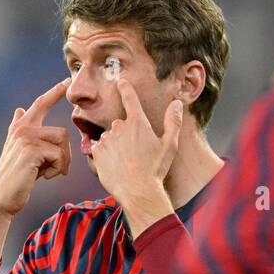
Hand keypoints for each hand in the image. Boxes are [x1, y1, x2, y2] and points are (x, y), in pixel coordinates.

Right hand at [0, 79, 72, 217]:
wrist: (2, 198)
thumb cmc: (15, 179)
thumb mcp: (19, 152)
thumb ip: (23, 132)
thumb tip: (19, 109)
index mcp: (19, 128)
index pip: (40, 104)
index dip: (54, 92)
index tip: (66, 80)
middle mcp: (22, 129)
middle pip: (61, 131)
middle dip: (66, 151)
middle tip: (63, 155)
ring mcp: (26, 137)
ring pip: (62, 144)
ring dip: (62, 163)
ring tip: (50, 174)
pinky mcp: (31, 150)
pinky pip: (59, 156)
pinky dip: (57, 170)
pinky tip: (45, 177)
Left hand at [90, 78, 181, 217]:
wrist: (138, 192)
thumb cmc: (155, 170)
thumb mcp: (169, 146)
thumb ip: (173, 122)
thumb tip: (177, 104)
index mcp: (138, 122)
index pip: (129, 98)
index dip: (125, 88)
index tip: (120, 81)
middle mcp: (120, 127)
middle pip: (119, 124)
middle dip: (124, 134)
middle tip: (134, 152)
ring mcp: (106, 139)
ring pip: (109, 137)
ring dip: (114, 145)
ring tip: (125, 162)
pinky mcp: (97, 152)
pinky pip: (98, 148)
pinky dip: (104, 154)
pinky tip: (115, 165)